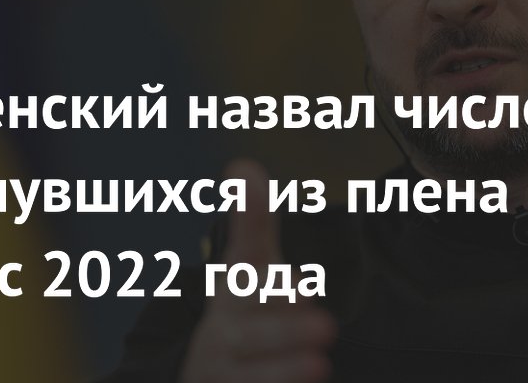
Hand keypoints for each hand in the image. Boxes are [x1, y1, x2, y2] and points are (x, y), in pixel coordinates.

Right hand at [180, 159, 335, 382]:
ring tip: (318, 363)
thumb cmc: (239, 311)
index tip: (261, 207)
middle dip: (283, 328)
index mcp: (231, 290)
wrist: (204, 373)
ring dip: (284, 370)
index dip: (251, 235)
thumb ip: (252, 222)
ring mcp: (226, 372)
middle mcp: (224, 331)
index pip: (241, 262)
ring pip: (252, 374)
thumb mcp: (247, 268)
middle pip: (249, 331)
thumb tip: (242, 166)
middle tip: (324, 324)